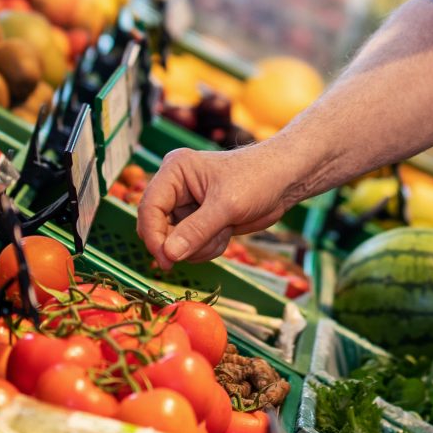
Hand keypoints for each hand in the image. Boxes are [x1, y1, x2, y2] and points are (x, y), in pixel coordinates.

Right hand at [135, 142, 305, 269]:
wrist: (284, 181)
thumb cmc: (258, 179)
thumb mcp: (227, 206)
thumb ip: (196, 231)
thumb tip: (168, 255)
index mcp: (175, 171)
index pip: (149, 208)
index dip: (154, 237)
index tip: (167, 261)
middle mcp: (175, 187)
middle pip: (157, 229)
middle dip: (183, 243)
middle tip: (209, 242)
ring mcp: (186, 205)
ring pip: (175, 243)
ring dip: (199, 246)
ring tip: (224, 230)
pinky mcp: (198, 221)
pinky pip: (191, 246)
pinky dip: (208, 247)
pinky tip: (226, 232)